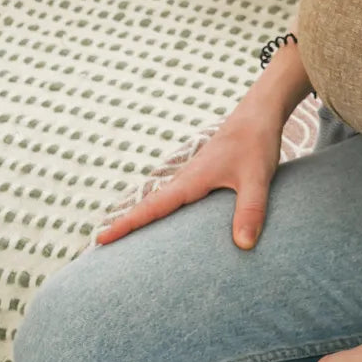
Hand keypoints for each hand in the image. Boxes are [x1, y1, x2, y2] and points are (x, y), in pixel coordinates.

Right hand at [95, 100, 283, 249]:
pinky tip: (176, 224)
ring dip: (148, 220)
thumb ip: (250, 210)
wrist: (261, 111)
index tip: (100, 239)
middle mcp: (187, 179)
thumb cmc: (257, 141)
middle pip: (151, 208)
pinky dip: (169, 213)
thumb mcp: (256, 178)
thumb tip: (243, 246)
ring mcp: (196, 177)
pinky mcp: (208, 175)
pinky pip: (181, 199)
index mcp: (191, 180)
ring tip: (132, 244)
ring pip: (165, 203)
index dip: (126, 224)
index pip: (152, 207)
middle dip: (128, 227)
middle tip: (101, 250)